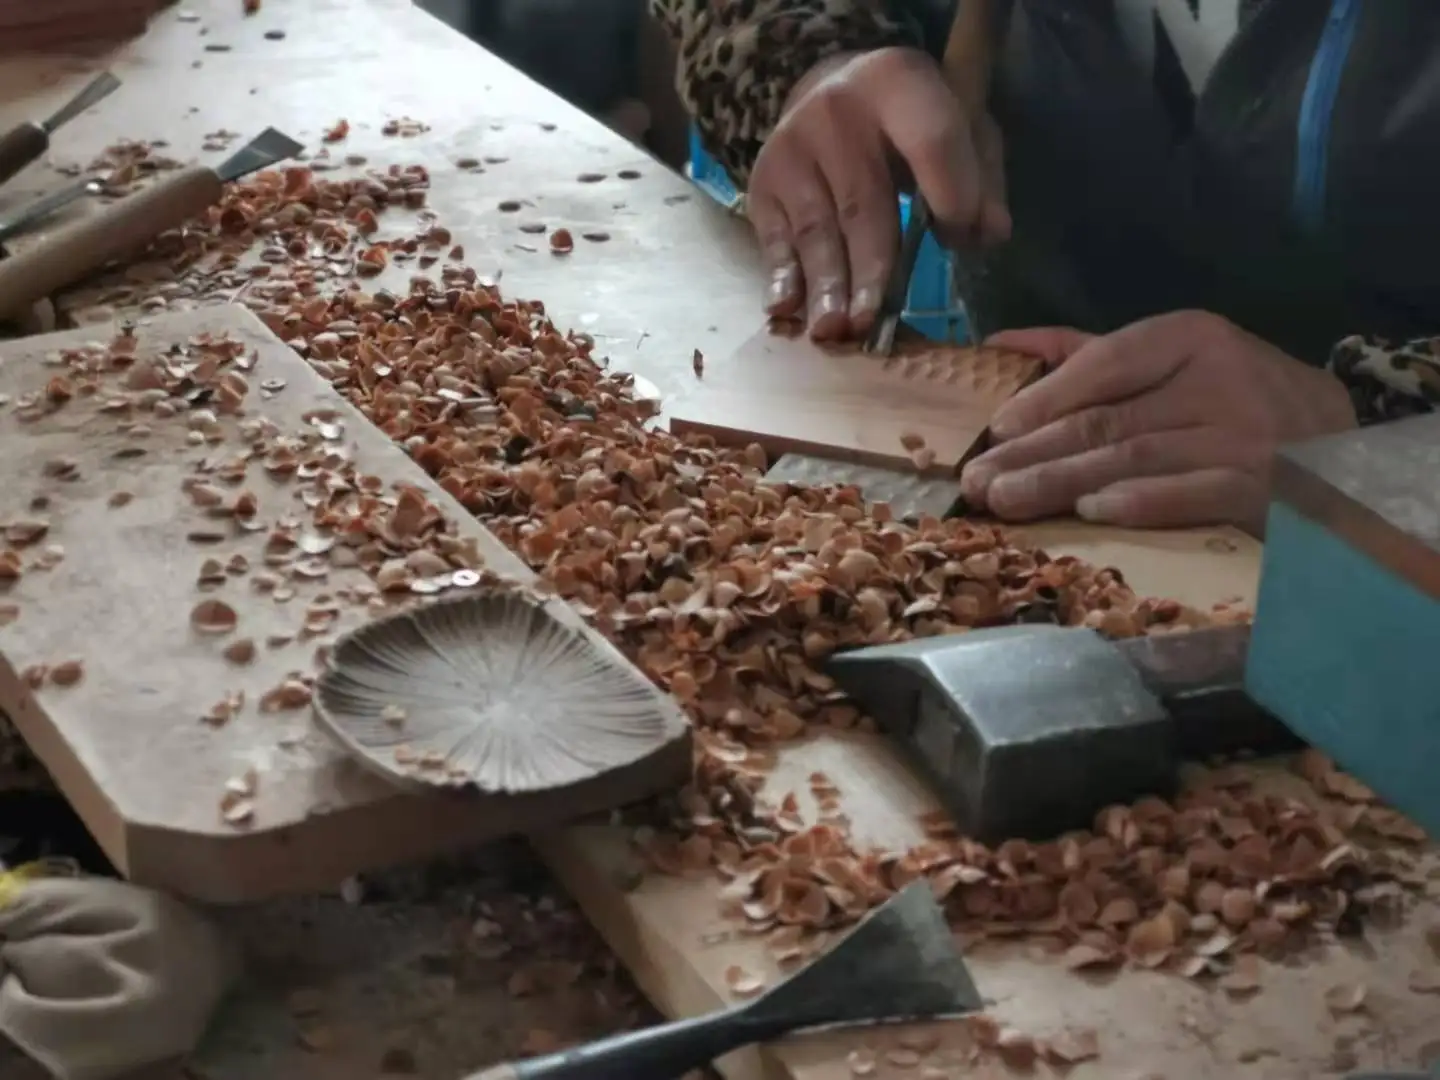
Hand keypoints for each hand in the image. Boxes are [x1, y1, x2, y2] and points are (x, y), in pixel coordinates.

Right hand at [748, 47, 1010, 341]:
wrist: (833, 88)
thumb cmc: (911, 120)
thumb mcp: (961, 125)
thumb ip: (982, 178)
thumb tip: (987, 237)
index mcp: (899, 84)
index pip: (931, 143)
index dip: (951, 195)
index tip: (961, 242)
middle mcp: (837, 112)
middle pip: (863, 202)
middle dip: (870, 267)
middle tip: (871, 320)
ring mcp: (792, 148)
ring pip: (816, 228)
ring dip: (825, 285)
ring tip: (833, 330)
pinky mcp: (764, 182)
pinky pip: (774, 237)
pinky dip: (780, 276)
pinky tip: (785, 308)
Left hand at [958, 311, 1358, 532]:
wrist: (1339, 449)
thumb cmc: (1231, 399)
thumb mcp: (1172, 359)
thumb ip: (1085, 352)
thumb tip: (997, 346)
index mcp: (1191, 336)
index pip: (1104, 363)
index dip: (1042, 397)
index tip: (992, 430)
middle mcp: (1218, 380)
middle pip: (1106, 420)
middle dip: (1032, 454)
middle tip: (976, 482)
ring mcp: (1243, 434)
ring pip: (1134, 460)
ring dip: (1061, 485)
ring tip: (1006, 503)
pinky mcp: (1263, 487)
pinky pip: (1192, 495)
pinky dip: (1141, 503)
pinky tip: (1092, 512)